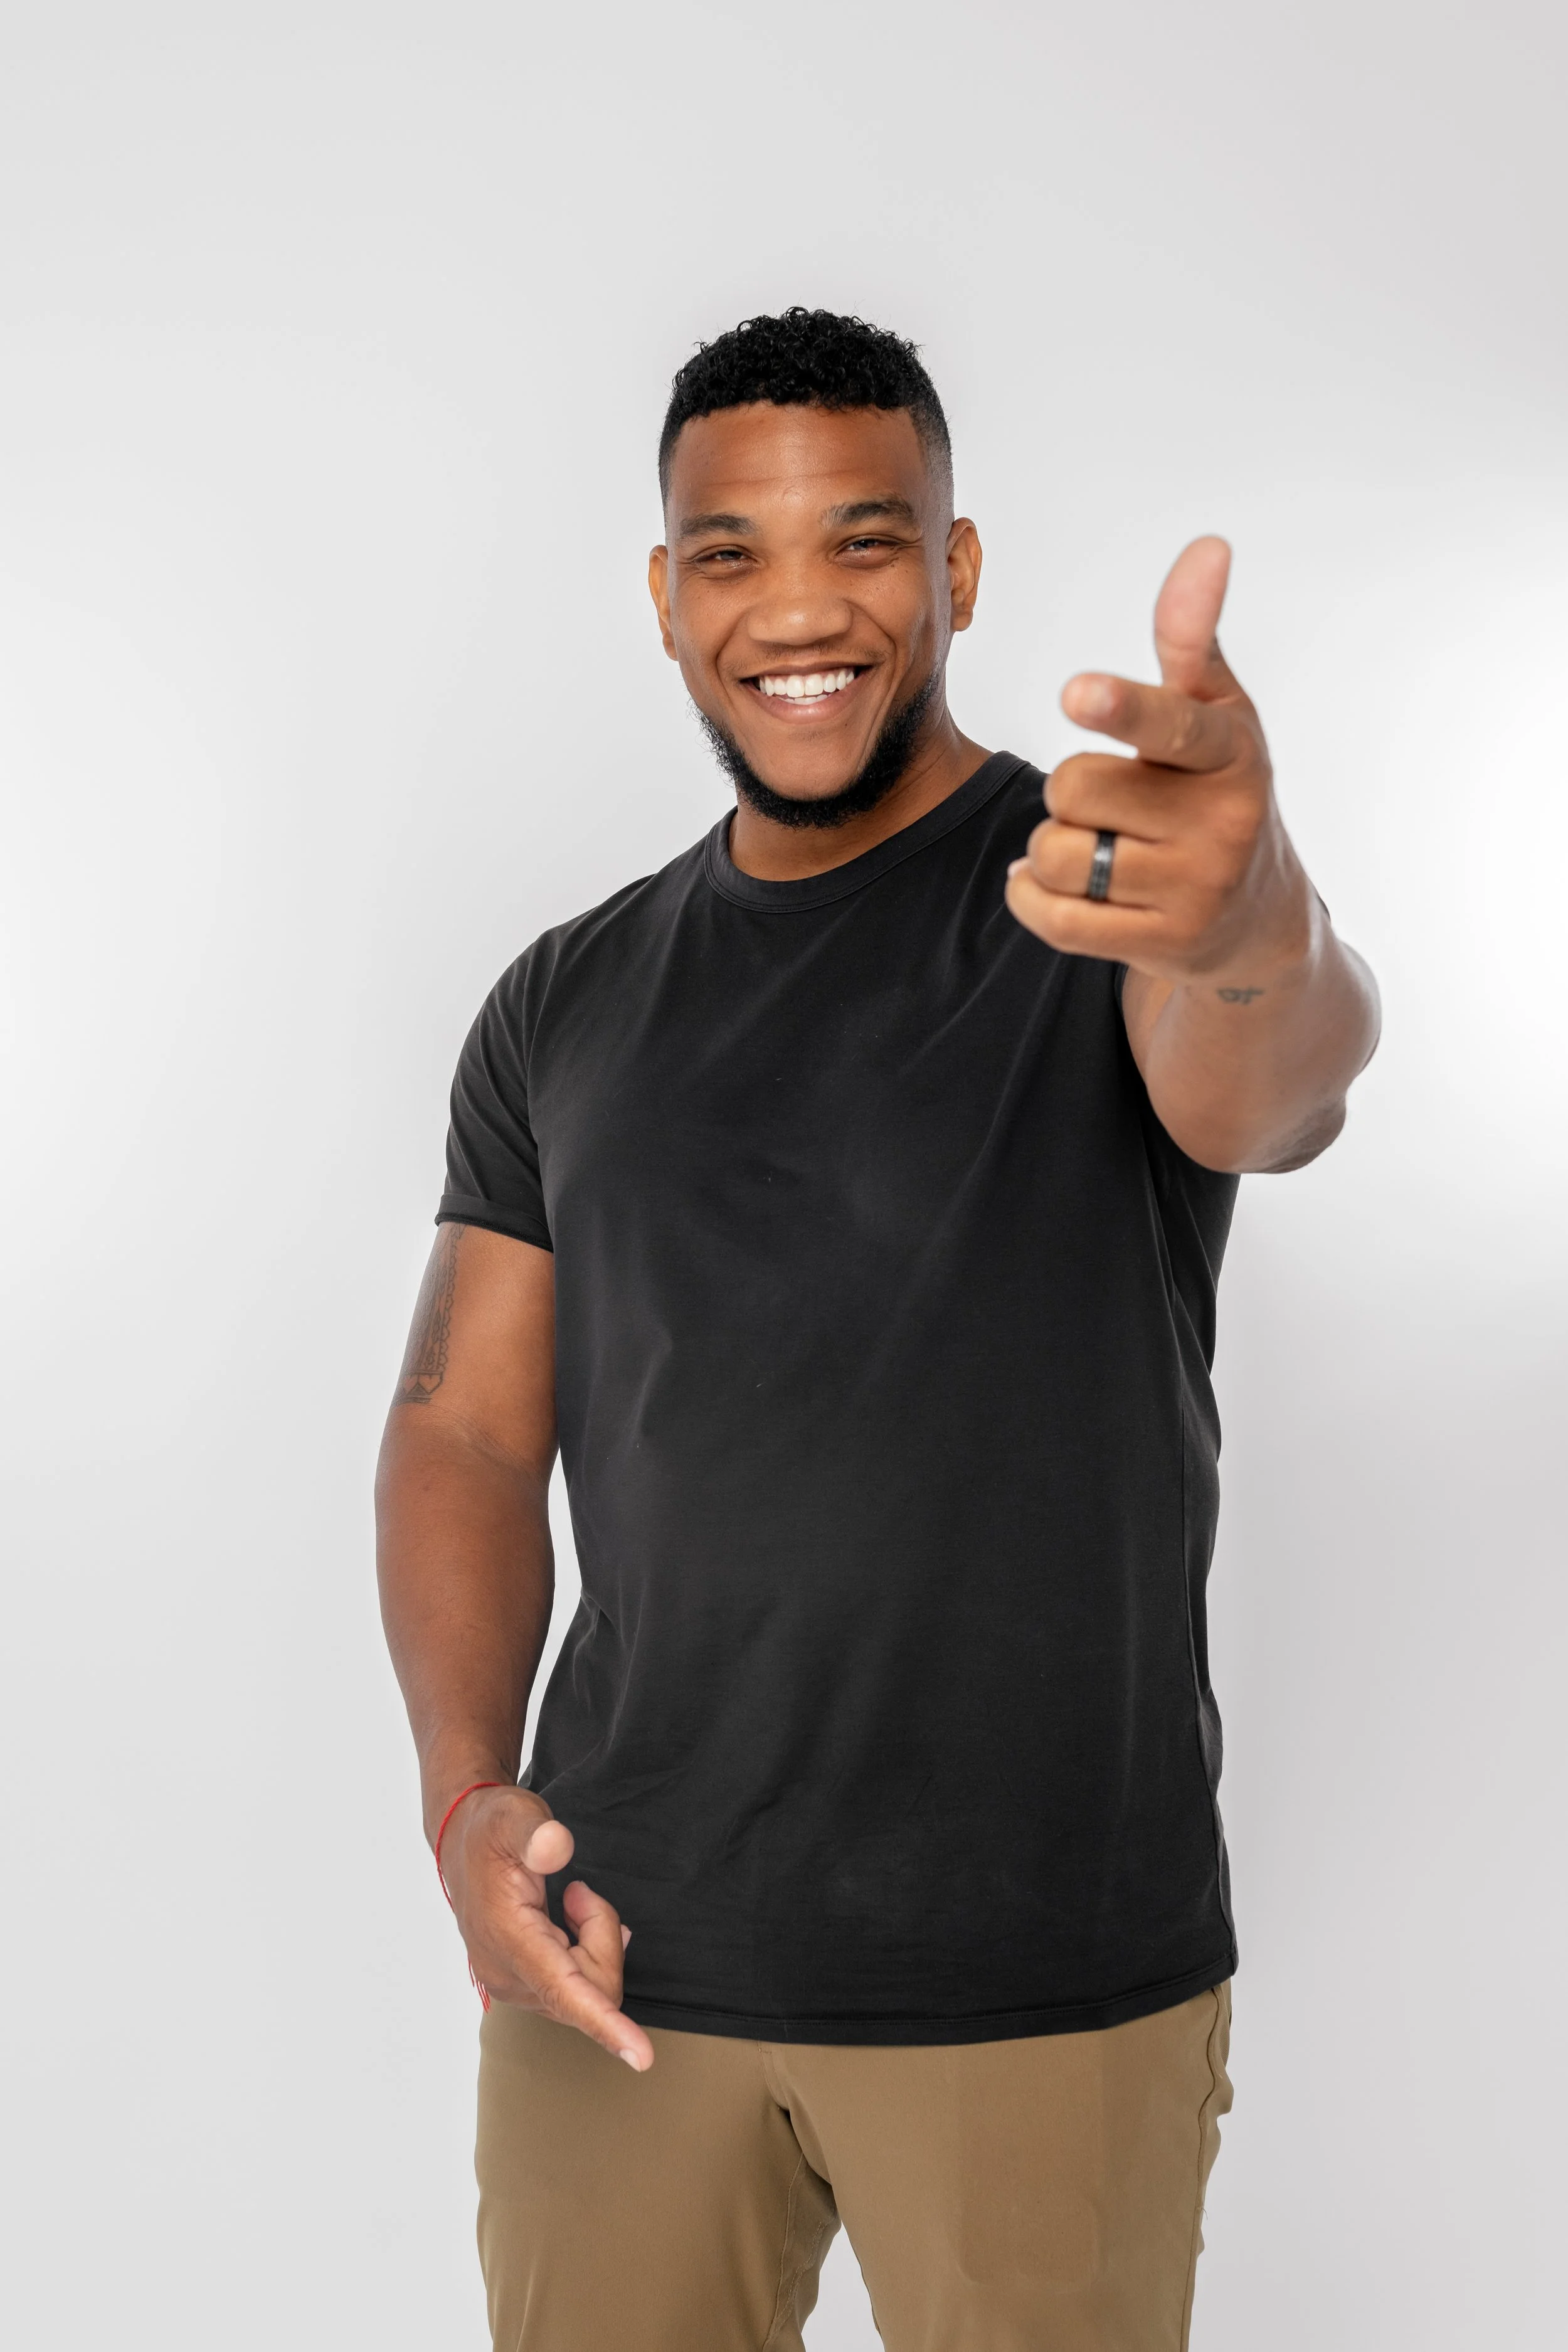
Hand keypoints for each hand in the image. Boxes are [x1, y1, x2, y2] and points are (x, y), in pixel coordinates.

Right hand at [437, 1785, 654, 2070]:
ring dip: (592, 1943)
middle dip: (603, 1938)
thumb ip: (537, 1833)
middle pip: (592, 1988)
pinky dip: (585, 1954)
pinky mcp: (518, 1986)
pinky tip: (568, 1921)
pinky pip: (575, 1989)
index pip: (565, 1990)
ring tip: (568, 1899)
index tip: (642, 2057)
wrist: (461, 1844)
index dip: (605, 2023)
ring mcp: (511, 1986)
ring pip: (586, 1991)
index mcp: (508, 1938)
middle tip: (580, 1892)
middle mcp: (506, 1975)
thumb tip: (555, 1847)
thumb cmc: (493, 1830)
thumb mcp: (515, 1816)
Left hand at [1005, 537, 1309, 984]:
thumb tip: (1206, 547)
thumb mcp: (1218, 715)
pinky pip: (1051, 916)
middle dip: (1071, 792)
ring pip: (1055, 854)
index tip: (1078, 693)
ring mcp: (1193, 891)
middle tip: (1111, 804)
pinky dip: (1032, 896)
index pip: (1172, 727)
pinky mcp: (1160, 945)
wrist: (1258, 919)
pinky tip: (1061, 885)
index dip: (1122, 709)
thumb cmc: (1218, 793)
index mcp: (1233, 754)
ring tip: (1098, 847)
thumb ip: (1193, 638)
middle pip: (1075, 788)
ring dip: (1051, 848)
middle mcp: (1221, 823)